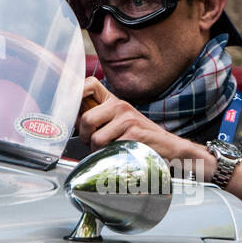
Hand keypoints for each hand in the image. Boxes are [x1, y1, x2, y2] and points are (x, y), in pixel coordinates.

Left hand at [77, 77, 212, 174]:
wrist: (170, 148)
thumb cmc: (142, 138)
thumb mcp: (121, 121)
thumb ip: (99, 118)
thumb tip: (73, 121)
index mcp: (114, 101)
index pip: (87, 85)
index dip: (74, 96)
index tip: (71, 111)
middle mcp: (120, 106)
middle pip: (86, 120)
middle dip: (85, 137)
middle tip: (92, 143)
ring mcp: (128, 120)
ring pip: (96, 139)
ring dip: (98, 151)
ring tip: (109, 151)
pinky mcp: (134, 135)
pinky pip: (110, 149)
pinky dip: (110, 157)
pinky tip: (120, 155)